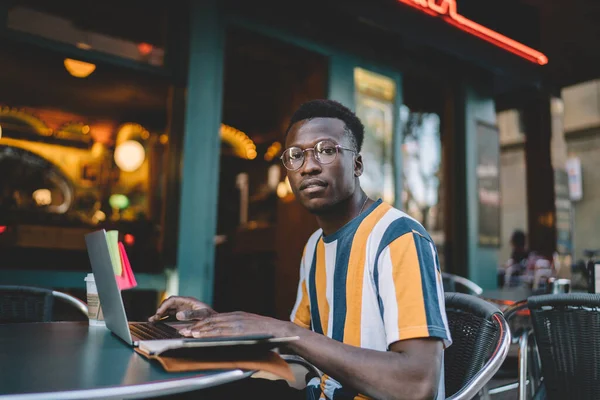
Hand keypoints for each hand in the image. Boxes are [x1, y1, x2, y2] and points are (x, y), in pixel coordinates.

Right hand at [148, 296, 215, 321]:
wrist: (215, 320)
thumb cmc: (210, 316)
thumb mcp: (202, 314)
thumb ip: (191, 314)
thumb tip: (178, 315)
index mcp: (188, 301)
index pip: (172, 300)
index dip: (164, 306)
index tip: (159, 314)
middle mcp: (184, 304)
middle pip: (168, 304)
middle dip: (160, 310)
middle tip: (153, 319)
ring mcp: (183, 309)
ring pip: (168, 309)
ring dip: (160, 314)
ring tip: (153, 320)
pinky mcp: (182, 314)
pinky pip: (171, 314)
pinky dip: (164, 317)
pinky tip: (159, 322)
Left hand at [179, 311, 293, 337]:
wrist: (281, 331)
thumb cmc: (266, 334)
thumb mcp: (250, 328)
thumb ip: (239, 331)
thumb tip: (229, 338)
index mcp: (237, 316)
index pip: (215, 319)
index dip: (202, 323)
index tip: (190, 328)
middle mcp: (235, 317)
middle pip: (211, 321)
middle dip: (196, 326)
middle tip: (183, 331)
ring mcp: (237, 322)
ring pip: (214, 325)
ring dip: (199, 330)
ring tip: (188, 334)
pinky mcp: (239, 329)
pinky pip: (220, 332)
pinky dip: (208, 333)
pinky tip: (200, 336)